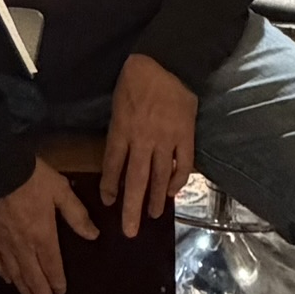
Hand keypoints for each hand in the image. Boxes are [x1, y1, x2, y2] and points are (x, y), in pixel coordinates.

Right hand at [0, 157, 98, 293]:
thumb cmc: (31, 177)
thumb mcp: (60, 190)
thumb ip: (76, 214)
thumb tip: (93, 235)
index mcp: (43, 235)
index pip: (52, 265)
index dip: (57, 281)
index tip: (60, 293)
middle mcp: (22, 245)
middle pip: (32, 274)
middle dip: (40, 292)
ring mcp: (2, 241)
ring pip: (13, 271)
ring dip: (22, 287)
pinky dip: (0, 271)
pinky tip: (5, 278)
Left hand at [101, 53, 196, 238]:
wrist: (167, 63)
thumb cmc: (135, 80)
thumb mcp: (118, 104)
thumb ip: (118, 131)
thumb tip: (119, 156)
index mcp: (122, 129)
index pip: (113, 165)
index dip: (110, 186)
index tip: (109, 202)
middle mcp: (143, 139)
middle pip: (136, 180)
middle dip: (132, 208)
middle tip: (130, 231)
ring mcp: (166, 139)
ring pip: (160, 176)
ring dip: (156, 199)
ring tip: (153, 216)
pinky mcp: (185, 135)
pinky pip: (182, 164)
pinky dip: (178, 180)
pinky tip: (172, 192)